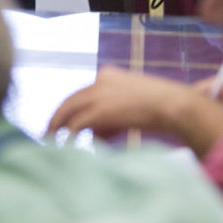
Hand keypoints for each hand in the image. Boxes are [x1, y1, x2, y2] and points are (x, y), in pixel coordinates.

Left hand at [48, 67, 222, 156]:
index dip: (75, 108)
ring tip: (50, 141)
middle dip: (58, 116)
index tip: (69, 123)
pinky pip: (76, 126)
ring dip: (57, 127)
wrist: (173, 104)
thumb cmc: (162, 106)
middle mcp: (100, 80)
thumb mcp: (133, 104)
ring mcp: (98, 94)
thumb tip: (98, 133)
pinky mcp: (99, 111)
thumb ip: (113, 115)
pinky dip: (68, 137)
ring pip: (68, 111)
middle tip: (49, 131)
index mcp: (109, 74)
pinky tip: (64, 148)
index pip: (84, 92)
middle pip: (71, 99)